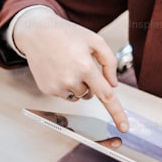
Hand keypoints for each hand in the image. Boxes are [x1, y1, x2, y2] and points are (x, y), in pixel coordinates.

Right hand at [13, 7, 128, 131]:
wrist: (37, 33)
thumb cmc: (67, 34)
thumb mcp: (95, 41)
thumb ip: (109, 63)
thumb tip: (113, 85)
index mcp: (86, 67)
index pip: (106, 95)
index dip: (117, 113)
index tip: (124, 127)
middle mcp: (70, 79)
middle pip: (90, 94)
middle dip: (90, 83)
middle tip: (79, 64)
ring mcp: (56, 86)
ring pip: (77, 96)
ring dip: (77, 85)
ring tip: (67, 66)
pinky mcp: (47, 89)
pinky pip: (64, 95)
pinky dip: (64, 86)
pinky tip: (57, 70)